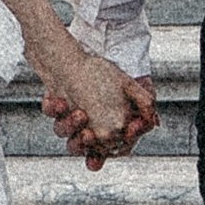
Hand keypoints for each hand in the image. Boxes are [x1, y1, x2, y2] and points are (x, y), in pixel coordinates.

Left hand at [44, 51, 156, 169]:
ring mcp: (66, 117)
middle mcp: (83, 127)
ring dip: (70, 126)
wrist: (83, 54)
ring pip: (63, 132)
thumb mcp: (128, 85)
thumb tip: (154, 122)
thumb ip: (144, 102)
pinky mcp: (53, 105)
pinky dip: (54, 107)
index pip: (108, 149)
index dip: (111, 150)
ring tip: (80, 113)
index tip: (116, 143)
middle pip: (81, 147)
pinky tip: (61, 101)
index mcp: (103, 128)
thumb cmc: (107, 73)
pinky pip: (50, 111)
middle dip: (84, 144)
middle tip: (88, 135)